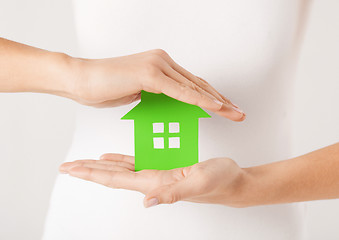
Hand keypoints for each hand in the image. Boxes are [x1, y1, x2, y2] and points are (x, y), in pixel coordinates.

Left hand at [59, 153, 247, 207]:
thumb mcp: (199, 182)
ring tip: (82, 163)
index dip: (92, 174)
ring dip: (99, 167)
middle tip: (65, 166)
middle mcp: (151, 181)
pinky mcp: (164, 168)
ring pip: (120, 169)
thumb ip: (174, 194)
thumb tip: (146, 202)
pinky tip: (110, 157)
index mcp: (155, 183)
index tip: (71, 170)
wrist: (233, 182)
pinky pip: (136, 162)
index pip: (116, 179)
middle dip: (88, 171)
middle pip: (112, 176)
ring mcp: (156, 175)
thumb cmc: (220, 182)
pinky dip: (120, 160)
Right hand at [70, 49, 244, 120]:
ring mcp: (157, 65)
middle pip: (199, 85)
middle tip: (239, 112)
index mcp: (161, 66)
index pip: (191, 84)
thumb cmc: (104, 87)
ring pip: (194, 87)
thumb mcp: (137, 93)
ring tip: (235, 113)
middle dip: (222, 101)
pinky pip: (180, 91)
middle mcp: (163, 61)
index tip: (226, 109)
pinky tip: (216, 107)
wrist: (79, 79)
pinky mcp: (150, 74)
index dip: (211, 97)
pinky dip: (199, 100)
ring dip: (218, 102)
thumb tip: (167, 104)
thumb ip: (155, 96)